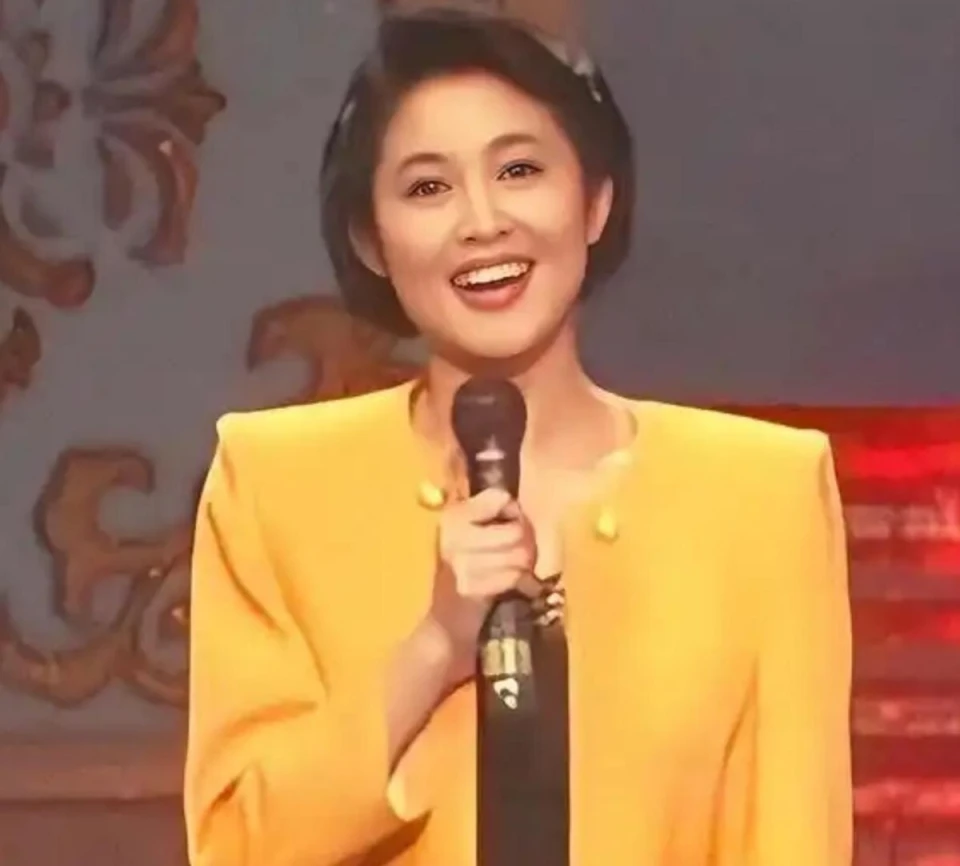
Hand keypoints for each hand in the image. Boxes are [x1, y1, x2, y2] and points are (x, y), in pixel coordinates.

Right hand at [426, 487, 539, 680]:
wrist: (446, 628)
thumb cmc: (466, 580)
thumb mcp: (470, 541)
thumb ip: (491, 518)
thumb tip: (520, 506)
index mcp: (452, 517)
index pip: (500, 498)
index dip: (514, 514)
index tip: (508, 530)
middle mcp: (453, 535)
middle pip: (518, 529)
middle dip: (527, 546)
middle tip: (518, 560)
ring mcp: (460, 561)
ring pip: (520, 554)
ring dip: (525, 568)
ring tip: (514, 576)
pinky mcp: (470, 587)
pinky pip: (515, 577)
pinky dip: (521, 586)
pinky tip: (512, 591)